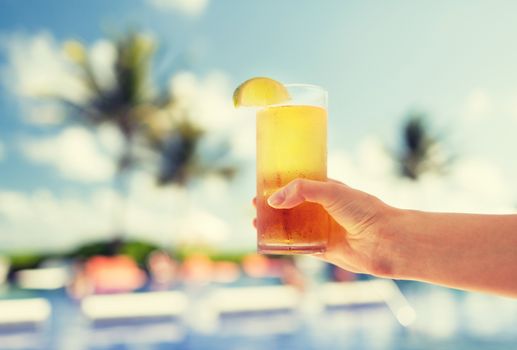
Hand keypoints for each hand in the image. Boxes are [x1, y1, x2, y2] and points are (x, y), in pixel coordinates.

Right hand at [254, 178, 396, 276]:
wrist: (385, 240)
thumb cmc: (364, 210)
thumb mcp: (331, 191)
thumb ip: (302, 190)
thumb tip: (274, 201)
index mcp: (327, 190)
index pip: (299, 184)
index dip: (281, 185)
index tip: (263, 184)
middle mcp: (323, 210)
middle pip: (291, 207)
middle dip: (273, 206)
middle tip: (254, 204)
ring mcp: (322, 230)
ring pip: (292, 227)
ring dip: (274, 225)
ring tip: (255, 222)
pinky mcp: (322, 250)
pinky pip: (298, 247)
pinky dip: (283, 244)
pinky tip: (268, 241)